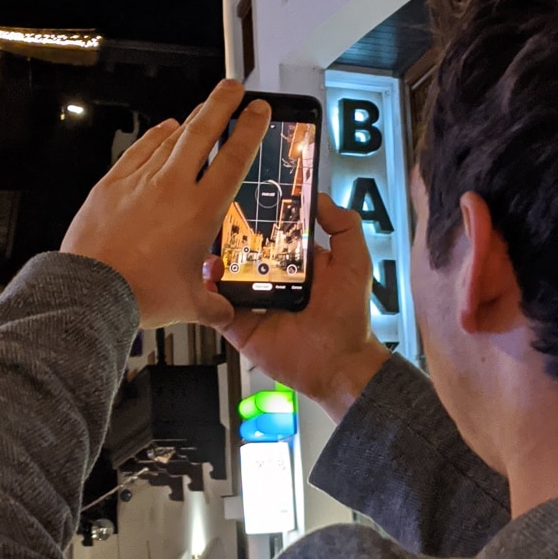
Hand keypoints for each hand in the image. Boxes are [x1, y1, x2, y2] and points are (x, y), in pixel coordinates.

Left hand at [60, 79, 270, 329]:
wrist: (92, 290)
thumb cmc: (139, 294)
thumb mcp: (189, 304)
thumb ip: (214, 305)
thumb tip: (227, 313)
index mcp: (200, 211)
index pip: (233, 159)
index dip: (249, 130)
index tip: (258, 110)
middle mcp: (172, 188)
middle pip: (202, 132)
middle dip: (220, 104)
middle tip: (233, 87)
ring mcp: (140, 181)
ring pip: (171, 138)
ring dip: (191, 119)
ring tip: (203, 108)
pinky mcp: (112, 184)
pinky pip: (139, 150)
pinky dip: (155, 136)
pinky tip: (163, 129)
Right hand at [200, 192, 390, 422]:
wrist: (339, 362)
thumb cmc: (348, 314)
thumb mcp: (354, 260)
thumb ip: (343, 225)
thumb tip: (317, 197)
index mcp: (294, 263)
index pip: (269, 233)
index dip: (256, 216)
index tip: (239, 196)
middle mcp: (270, 279)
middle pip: (240, 251)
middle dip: (226, 236)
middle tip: (212, 219)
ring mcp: (250, 302)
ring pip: (221, 277)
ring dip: (210, 261)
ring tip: (204, 246)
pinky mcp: (237, 325)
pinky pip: (213, 306)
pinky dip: (204, 292)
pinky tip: (204, 277)